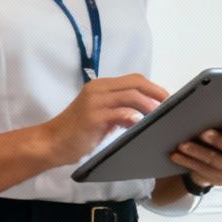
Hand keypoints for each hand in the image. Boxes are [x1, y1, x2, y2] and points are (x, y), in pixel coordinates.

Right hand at [39, 74, 166, 163]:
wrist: (52, 142)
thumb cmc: (80, 131)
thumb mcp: (104, 115)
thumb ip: (122, 109)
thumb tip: (149, 110)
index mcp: (102, 86)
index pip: (134, 79)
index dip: (154, 88)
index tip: (167, 100)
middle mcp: (98, 89)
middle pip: (136, 83)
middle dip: (156, 93)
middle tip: (170, 106)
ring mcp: (94, 102)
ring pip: (130, 95)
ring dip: (149, 104)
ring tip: (159, 115)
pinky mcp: (92, 116)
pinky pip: (119, 112)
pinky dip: (132, 116)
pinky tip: (139, 123)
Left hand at [169, 118, 221, 188]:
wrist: (214, 158)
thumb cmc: (221, 133)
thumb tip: (207, 99)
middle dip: (221, 142)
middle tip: (203, 133)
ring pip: (219, 164)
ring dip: (199, 153)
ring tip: (183, 145)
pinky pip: (206, 173)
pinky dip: (189, 163)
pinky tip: (177, 156)